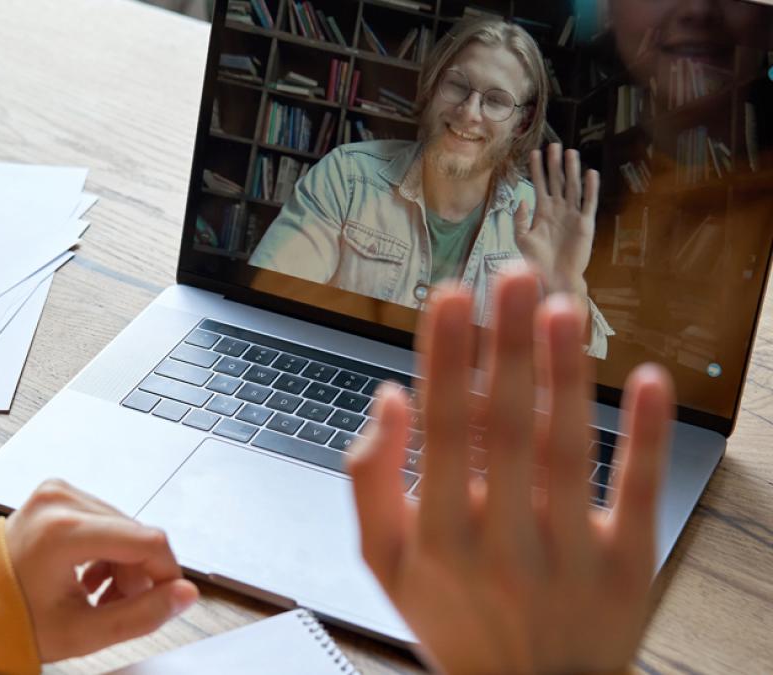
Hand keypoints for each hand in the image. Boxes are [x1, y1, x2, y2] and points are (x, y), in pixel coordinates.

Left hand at [5, 479, 198, 662]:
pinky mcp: (56, 492)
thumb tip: (184, 595)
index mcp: (63, 530)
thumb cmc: (13, 619)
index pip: (148, 540)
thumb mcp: (84, 631)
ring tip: (98, 595)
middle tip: (115, 606)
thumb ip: (142, 615)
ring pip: (123, 526)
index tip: (167, 600)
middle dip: (138, 574)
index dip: (168, 574)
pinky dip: (106, 548)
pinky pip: (103, 518)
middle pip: (137, 533)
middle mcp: (60, 500)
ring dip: (123, 563)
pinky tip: (89, 576)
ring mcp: (56, 491)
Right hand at [348, 268, 673, 674]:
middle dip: (507, 346)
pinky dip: (646, 435)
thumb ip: (370, 481)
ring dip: (566, 374)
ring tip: (560, 309)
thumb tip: (387, 398)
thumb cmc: (453, 615)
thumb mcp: (384, 562)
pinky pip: (639, 493)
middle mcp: (501, 543)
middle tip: (511, 276)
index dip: (445, 359)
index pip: (441, 431)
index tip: (449, 297)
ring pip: (567, 450)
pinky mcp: (627, 566)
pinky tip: (648, 380)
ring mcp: (569, 556)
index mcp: (437, 537)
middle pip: (505, 428)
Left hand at [514, 143, 598, 296]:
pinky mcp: (585, 224)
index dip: (537, 169)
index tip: (534, 153)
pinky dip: (590, 188)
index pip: (539, 185)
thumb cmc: (537, 261)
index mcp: (542, 212)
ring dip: (572, 170)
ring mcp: (572, 215)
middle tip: (554, 145)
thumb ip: (520, 219)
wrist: (554, 277)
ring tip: (570, 153)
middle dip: (555, 164)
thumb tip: (521, 200)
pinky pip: (588, 203)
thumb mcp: (522, 239)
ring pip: (572, 187)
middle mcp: (558, 210)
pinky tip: (590, 173)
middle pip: (557, 181)